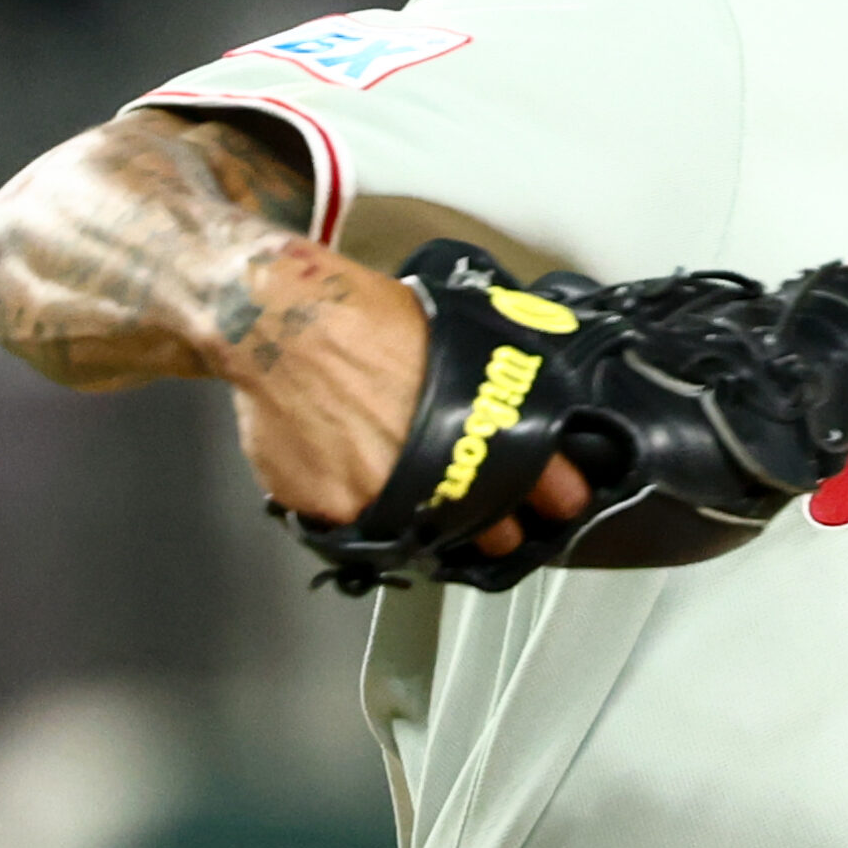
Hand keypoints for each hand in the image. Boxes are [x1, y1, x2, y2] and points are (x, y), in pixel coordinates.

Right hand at [220, 241, 586, 553]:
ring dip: (427, 522)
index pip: (541, 476)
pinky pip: (355, 521)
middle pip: (486, 524)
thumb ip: (490, 383)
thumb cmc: (367, 316)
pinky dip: (359, 504)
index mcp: (480, 423)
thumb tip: (513, 399)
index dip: (555, 492)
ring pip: (420, 532)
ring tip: (420, 498)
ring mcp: (383, 500)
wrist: (285, 322)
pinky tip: (355, 475)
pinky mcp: (330, 511)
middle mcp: (438, 473)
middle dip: (494, 524)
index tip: (562, 501)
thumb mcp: (457, 336)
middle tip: (494, 519)